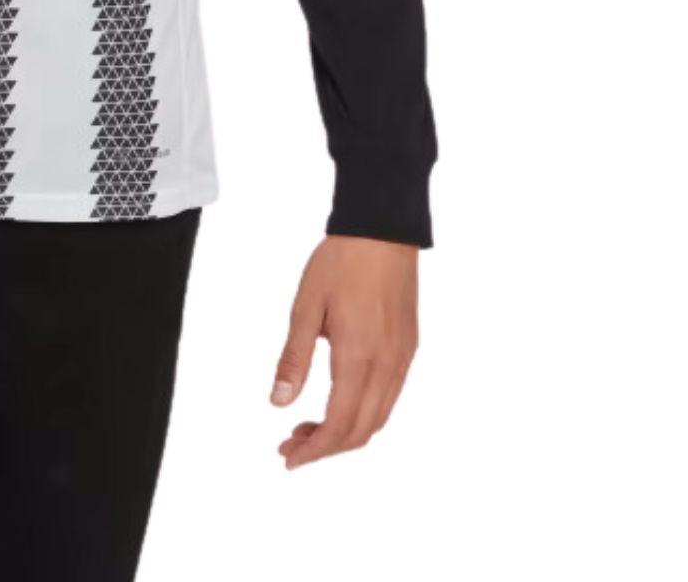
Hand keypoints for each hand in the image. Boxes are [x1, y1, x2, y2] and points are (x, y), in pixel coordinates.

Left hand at [270, 234, 417, 468]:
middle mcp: (387, 365)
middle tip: (291, 445)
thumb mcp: (306, 307)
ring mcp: (402, 358)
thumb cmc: (340, 262)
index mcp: (358, 357)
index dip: (314, 450)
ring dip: (345, 432)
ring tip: (309, 428)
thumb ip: (294, 358)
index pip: (339, 424)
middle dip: (326, 447)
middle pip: (361, 430)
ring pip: (378, 417)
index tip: (289, 458)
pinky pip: (389, 397)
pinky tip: (339, 401)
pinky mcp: (408, 348)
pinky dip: (364, 412)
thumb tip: (279, 402)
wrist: (382, 230)